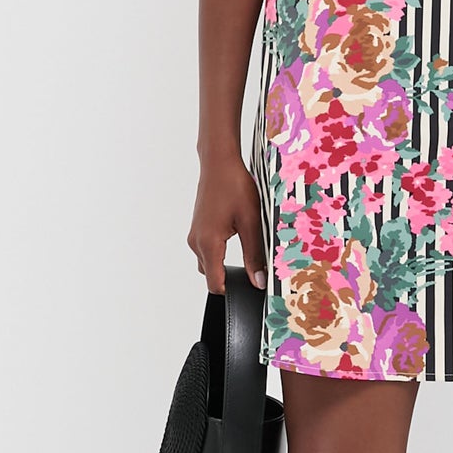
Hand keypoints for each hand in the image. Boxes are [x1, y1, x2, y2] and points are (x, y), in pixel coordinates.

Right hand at [188, 152, 266, 295]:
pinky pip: (206, 250)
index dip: (233, 289)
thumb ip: (254, 255)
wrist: (219, 163)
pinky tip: (235, 235)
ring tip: (246, 246)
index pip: (214, 283)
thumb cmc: (234, 186)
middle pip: (211, 275)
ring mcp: (194, 235)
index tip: (250, 286)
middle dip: (230, 276)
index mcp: (208, 243)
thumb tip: (258, 281)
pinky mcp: (197, 228)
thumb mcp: (251, 222)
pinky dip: (219, 251)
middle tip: (253, 265)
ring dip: (224, 263)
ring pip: (208, 262)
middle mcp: (196, 242)